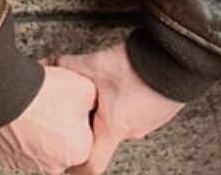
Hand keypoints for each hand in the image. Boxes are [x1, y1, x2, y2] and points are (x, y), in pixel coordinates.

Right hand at [0, 63, 97, 172]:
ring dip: (39, 129)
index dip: (80, 115)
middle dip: (60, 125)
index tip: (73, 105)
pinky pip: (19, 145)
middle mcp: (57, 164)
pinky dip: (20, 132)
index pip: (87, 135)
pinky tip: (20, 114)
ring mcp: (31, 164)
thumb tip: (92, 103)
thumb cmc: (45, 94)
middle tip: (53, 104)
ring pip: (41, 146)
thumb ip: (93, 102)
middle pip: (64, 143)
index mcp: (81, 150)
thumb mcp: (85, 88)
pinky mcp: (8, 159)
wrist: (5, 94)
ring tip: (35, 105)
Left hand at [45, 42, 185, 174]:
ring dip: (112, 110)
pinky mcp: (160, 109)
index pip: (91, 165)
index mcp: (113, 129)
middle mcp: (132, 131)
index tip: (65, 162)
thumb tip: (45, 64)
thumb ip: (67, 65)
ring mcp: (149, 122)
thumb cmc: (138, 67)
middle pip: (106, 139)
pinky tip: (124, 82)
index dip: (75, 167)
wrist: (174, 57)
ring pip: (122, 123)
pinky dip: (128, 101)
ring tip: (104, 91)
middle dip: (92, 126)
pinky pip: (138, 111)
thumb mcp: (95, 64)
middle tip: (80, 110)